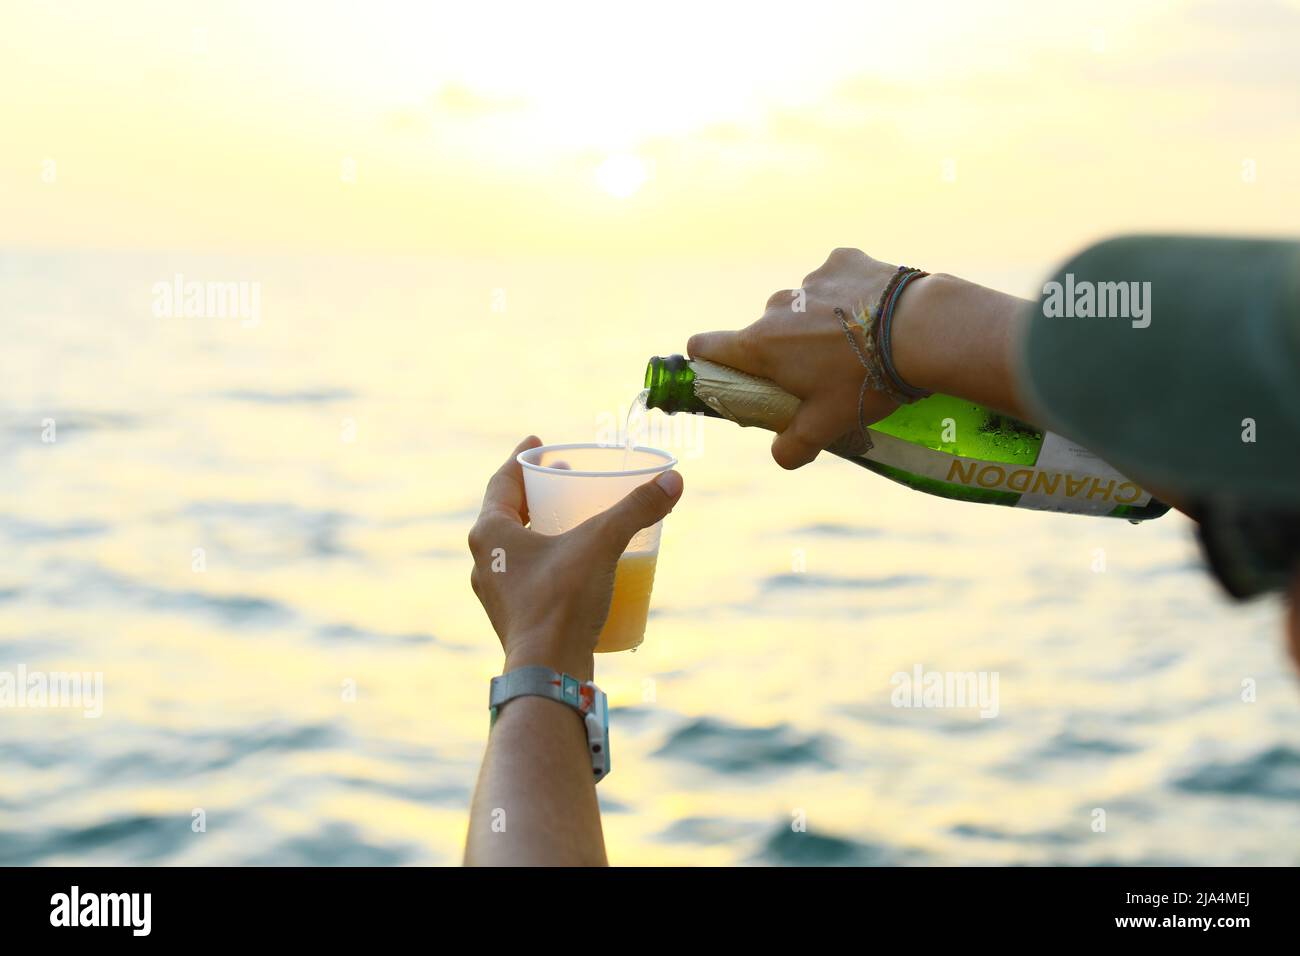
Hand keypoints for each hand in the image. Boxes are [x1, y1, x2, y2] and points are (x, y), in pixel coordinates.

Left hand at [468, 436, 684, 678]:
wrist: (548, 673)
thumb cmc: (562, 603)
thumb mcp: (601, 544)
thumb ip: (635, 509)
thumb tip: (672, 480)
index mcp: (490, 534)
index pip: (502, 481)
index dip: (524, 458)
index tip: (539, 442)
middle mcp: (485, 561)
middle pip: (508, 513)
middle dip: (537, 493)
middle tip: (564, 478)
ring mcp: (497, 592)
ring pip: (516, 547)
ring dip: (540, 528)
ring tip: (572, 520)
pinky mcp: (513, 618)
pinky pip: (527, 576)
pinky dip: (548, 561)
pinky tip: (575, 567)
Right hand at [688, 247, 922, 468]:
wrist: (922, 329)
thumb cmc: (867, 381)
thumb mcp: (829, 425)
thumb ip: (794, 447)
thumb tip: (781, 456)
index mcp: (762, 345)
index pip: (706, 346)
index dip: (707, 360)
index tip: (724, 372)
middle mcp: (777, 306)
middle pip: (765, 332)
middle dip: (783, 352)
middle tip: (820, 375)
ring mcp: (810, 280)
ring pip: (802, 306)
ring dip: (818, 323)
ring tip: (859, 345)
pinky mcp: (844, 260)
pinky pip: (835, 280)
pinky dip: (848, 296)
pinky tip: (875, 314)